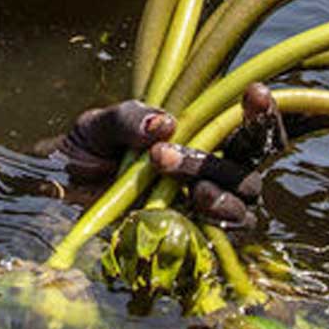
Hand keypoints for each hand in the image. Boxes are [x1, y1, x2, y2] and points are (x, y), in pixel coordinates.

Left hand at [46, 96, 263, 227]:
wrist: (65, 197)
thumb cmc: (89, 152)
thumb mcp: (98, 126)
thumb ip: (127, 118)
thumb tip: (164, 124)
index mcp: (200, 131)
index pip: (246, 120)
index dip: (263, 110)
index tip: (256, 93)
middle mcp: (215, 165)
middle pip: (253, 157)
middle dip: (228, 151)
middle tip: (170, 152)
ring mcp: (213, 201)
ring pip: (243, 194)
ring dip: (218, 187)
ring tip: (189, 188)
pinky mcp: (203, 235)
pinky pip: (231, 230)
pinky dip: (218, 220)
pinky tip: (192, 208)